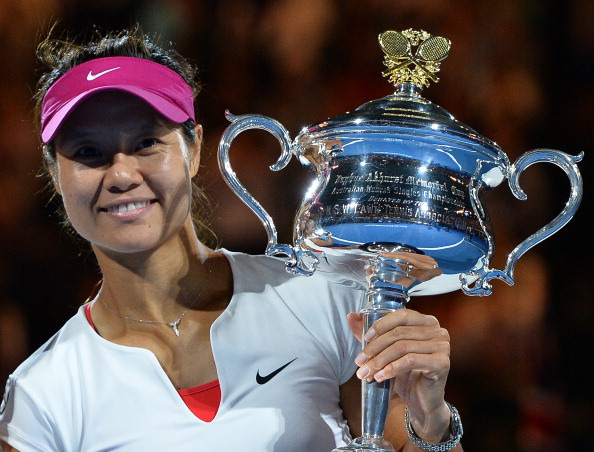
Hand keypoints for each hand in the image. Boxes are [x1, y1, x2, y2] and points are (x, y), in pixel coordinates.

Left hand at [347, 308, 451, 441]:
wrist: (422, 400)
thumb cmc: (405, 372)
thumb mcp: (386, 350)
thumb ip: (371, 334)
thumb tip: (351, 316)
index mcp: (426, 321)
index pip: (402, 315)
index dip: (381, 325)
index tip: (365, 338)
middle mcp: (438, 330)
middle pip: (399, 333)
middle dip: (375, 348)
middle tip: (359, 362)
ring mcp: (442, 346)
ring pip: (402, 347)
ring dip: (379, 361)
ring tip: (366, 373)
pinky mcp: (442, 363)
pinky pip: (410, 361)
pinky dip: (391, 368)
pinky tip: (380, 377)